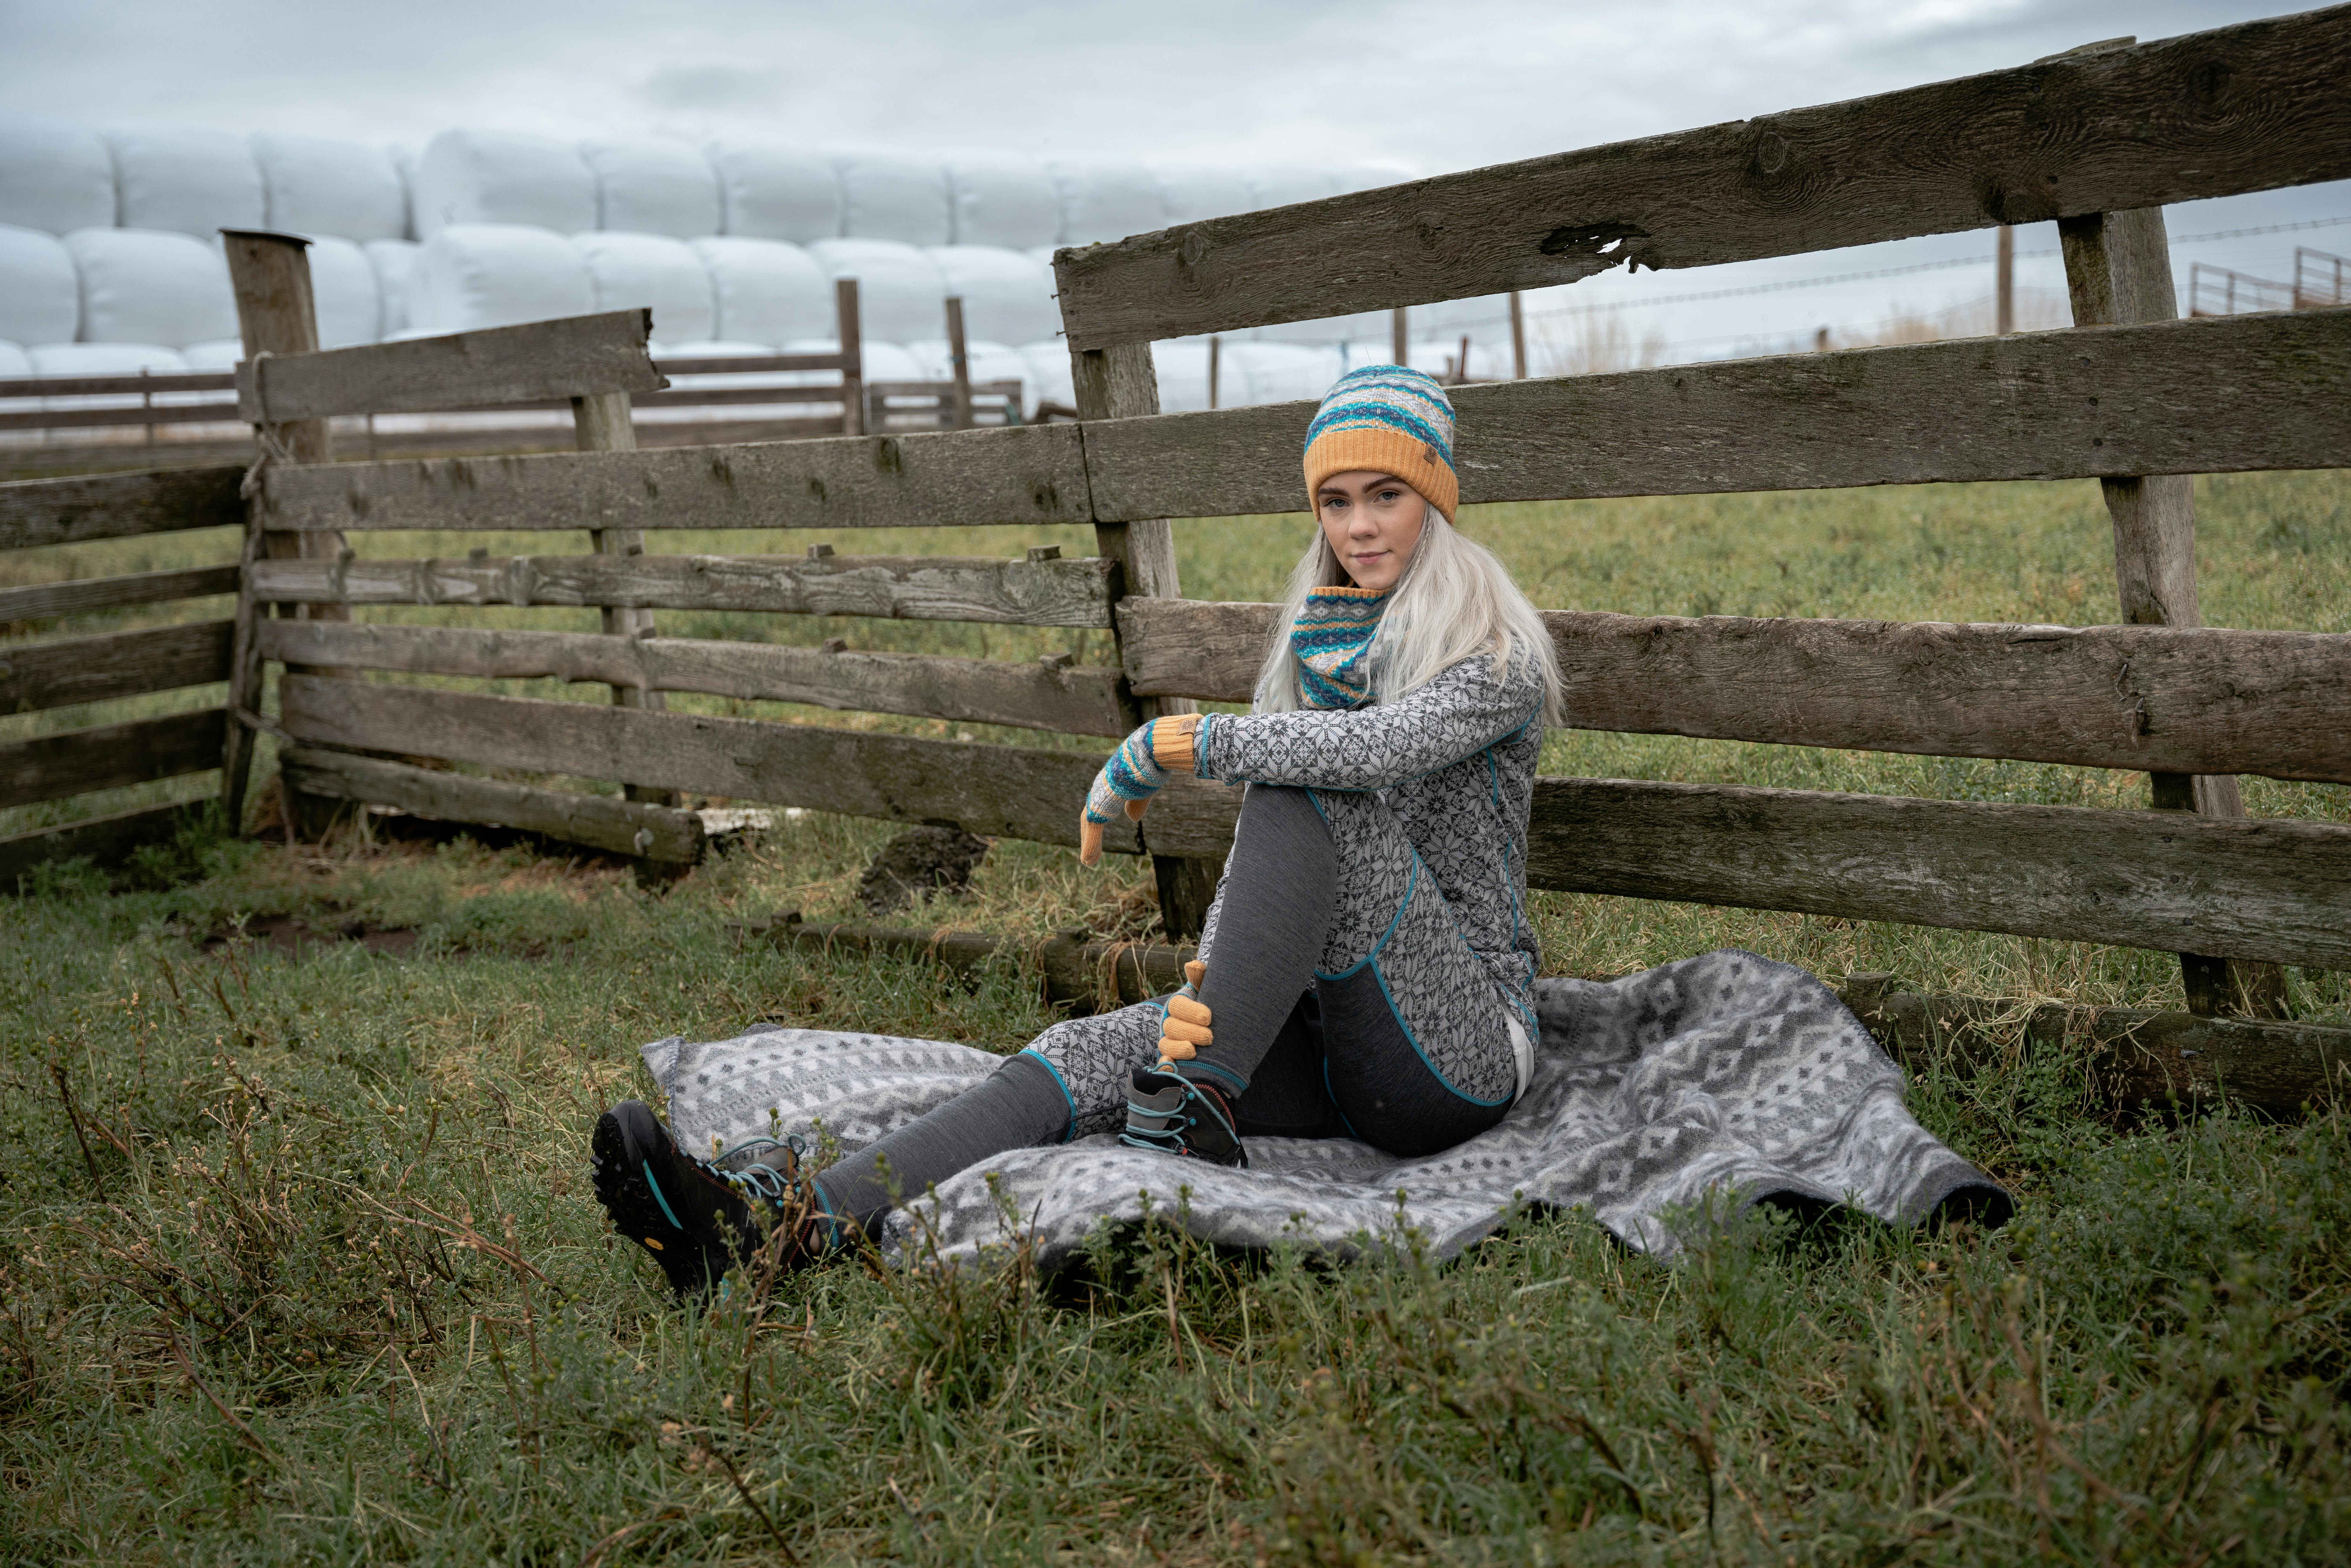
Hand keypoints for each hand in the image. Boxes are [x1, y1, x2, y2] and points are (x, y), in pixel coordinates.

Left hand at [1079, 715, 1198, 865]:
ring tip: (1088, 861)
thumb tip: (1131, 818)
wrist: (1154, 747)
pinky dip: (1090, 845)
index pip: (1103, 801)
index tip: (1097, 829)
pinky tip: (1088, 860)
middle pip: (1093, 811)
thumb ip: (1137, 802)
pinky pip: (1093, 826)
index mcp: (1115, 779)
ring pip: (1090, 820)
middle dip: (1089, 832)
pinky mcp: (1103, 799)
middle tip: (1090, 851)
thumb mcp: (1146, 786)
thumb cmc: (1155, 761)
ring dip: (1089, 842)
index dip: (1101, 816)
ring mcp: (1102, 791)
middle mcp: (1105, 784)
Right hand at [1157, 960, 1210, 1062]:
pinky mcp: (1172, 1060)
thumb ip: (1203, 979)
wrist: (1221, 1033)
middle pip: (1171, 1026)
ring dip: (1177, 1048)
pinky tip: (1171, 1068)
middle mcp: (1171, 1023)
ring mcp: (1170, 1042)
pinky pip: (1164, 1064)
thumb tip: (1193, 965)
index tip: (1208, 1017)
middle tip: (1209, 1037)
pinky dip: (1166, 1066)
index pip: (1178, 1005)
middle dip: (1189, 1031)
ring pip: (1165, 1045)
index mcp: (1180, 1005)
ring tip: (1193, 1051)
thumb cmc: (1215, 1009)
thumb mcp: (1211, 993)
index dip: (1190, 1011)